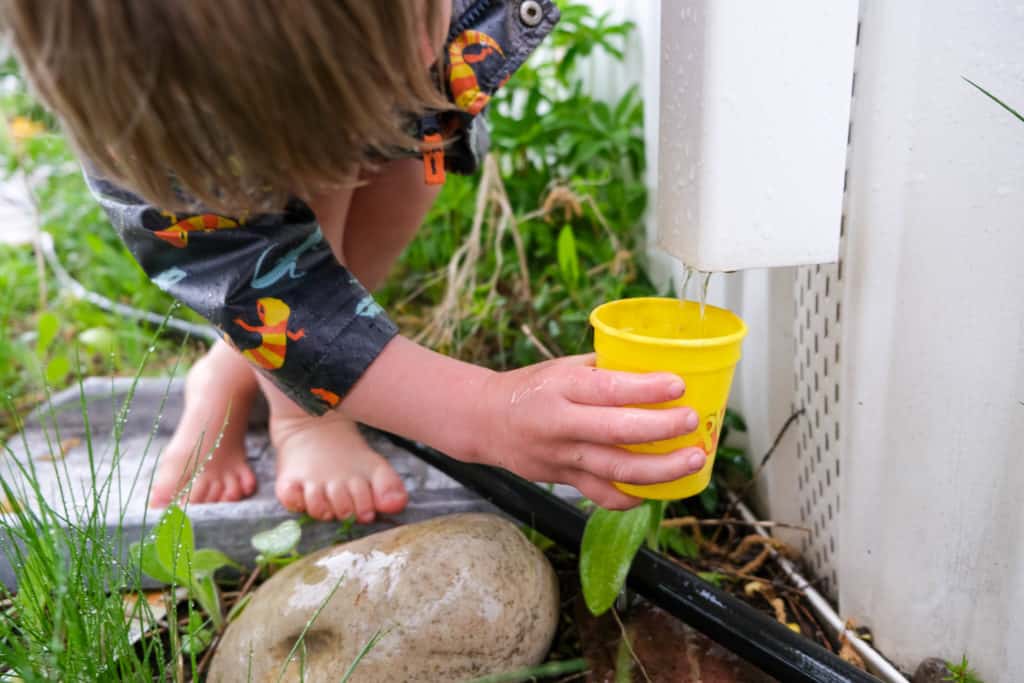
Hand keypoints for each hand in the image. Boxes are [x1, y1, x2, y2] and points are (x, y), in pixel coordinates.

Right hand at [477, 354, 706, 509]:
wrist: (487, 421)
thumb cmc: (533, 388)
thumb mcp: (563, 367)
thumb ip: (604, 370)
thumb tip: (656, 367)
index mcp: (561, 387)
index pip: (608, 388)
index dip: (646, 388)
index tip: (678, 385)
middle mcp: (560, 424)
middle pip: (617, 432)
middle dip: (662, 428)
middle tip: (692, 421)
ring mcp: (562, 457)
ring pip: (616, 470)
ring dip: (661, 469)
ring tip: (693, 459)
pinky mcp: (563, 479)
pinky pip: (601, 495)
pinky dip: (630, 497)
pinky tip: (656, 491)